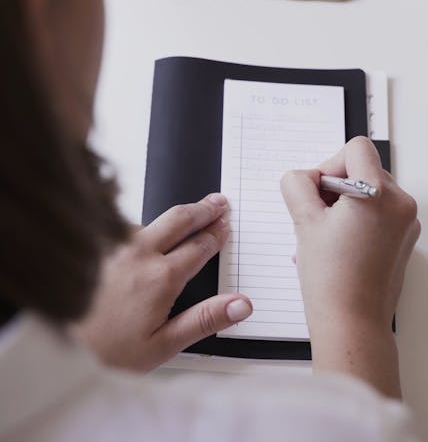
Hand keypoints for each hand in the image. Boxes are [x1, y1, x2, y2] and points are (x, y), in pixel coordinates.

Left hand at [74, 194, 251, 371]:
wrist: (60, 344)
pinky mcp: (99, 242)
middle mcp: (140, 252)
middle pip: (181, 217)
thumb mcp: (164, 346)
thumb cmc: (108, 350)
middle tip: (218, 202)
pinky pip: (129, 225)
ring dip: (176, 214)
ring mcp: (117, 244)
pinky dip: (147, 225)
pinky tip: (151, 232)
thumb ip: (205, 320)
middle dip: (204, 208)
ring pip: (154, 218)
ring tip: (192, 212)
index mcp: (162, 277)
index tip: (225, 226)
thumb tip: (241, 305)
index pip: (200, 246)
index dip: (216, 235)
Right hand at [280, 137, 419, 396]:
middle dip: (336, 186)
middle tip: (316, 216)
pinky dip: (359, 220)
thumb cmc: (330, 278)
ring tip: (325, 236)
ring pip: (370, 191)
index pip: (356, 148)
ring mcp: (407, 223)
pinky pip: (380, 214)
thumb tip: (304, 178)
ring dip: (345, 204)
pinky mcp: (405, 240)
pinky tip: (339, 246)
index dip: (330, 164)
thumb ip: (298, 184)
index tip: (319, 193)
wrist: (352, 325)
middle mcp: (401, 204)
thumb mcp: (303, 221)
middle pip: (363, 169)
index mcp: (378, 193)